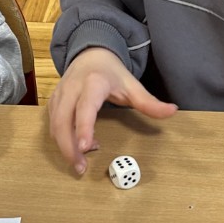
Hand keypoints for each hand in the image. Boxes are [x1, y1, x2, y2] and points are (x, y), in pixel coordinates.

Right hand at [48, 47, 176, 173]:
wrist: (90, 54)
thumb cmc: (111, 72)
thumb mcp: (132, 85)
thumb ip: (149, 102)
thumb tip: (171, 111)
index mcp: (93, 83)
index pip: (85, 108)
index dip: (84, 127)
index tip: (85, 147)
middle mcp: (72, 88)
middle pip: (63, 121)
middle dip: (68, 147)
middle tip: (81, 168)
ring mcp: (59, 95)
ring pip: (54, 125)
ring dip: (64, 146)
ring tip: (80, 161)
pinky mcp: (53, 102)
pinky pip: (52, 124)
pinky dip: (62, 139)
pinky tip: (78, 146)